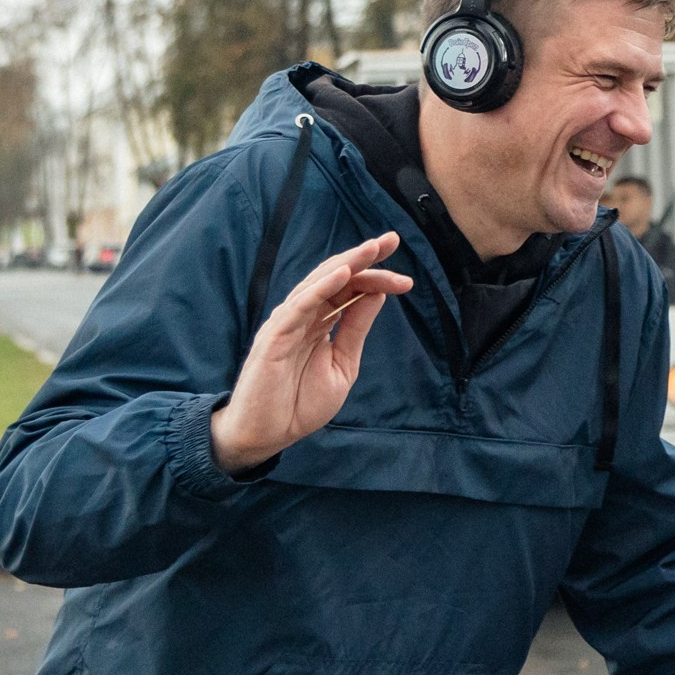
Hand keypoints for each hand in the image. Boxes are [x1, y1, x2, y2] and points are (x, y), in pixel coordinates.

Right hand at [209, 234, 412, 475]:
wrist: (268, 435)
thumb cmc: (300, 403)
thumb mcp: (342, 364)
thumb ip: (355, 329)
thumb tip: (377, 294)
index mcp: (320, 321)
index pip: (350, 289)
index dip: (376, 279)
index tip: (407, 281)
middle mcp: (303, 315)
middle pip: (336, 277)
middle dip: (364, 258)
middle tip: (391, 239)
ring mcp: (287, 323)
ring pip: (319, 283)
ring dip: (347, 263)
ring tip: (372, 248)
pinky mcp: (274, 337)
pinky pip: (299, 306)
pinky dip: (320, 288)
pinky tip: (342, 274)